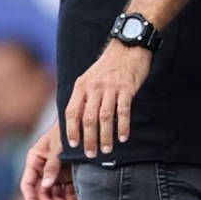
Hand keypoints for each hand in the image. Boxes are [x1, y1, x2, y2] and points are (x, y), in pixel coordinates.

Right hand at [20, 125, 77, 199]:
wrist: (83, 119)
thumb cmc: (67, 129)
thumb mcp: (58, 146)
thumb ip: (52, 165)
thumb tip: (46, 187)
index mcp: (34, 160)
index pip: (28, 185)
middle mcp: (43, 169)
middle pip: (43, 194)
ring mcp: (55, 172)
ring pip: (56, 195)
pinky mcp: (67, 174)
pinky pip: (67, 191)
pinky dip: (72, 199)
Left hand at [65, 41, 151, 156]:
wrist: (129, 45)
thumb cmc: (109, 65)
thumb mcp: (90, 77)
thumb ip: (84, 97)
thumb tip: (78, 122)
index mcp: (82, 85)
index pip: (72, 112)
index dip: (71, 131)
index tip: (73, 145)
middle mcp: (94, 87)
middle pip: (88, 119)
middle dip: (89, 139)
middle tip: (91, 154)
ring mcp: (111, 87)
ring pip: (105, 117)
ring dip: (105, 136)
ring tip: (106, 149)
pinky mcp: (127, 87)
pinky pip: (123, 111)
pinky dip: (123, 126)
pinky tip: (124, 137)